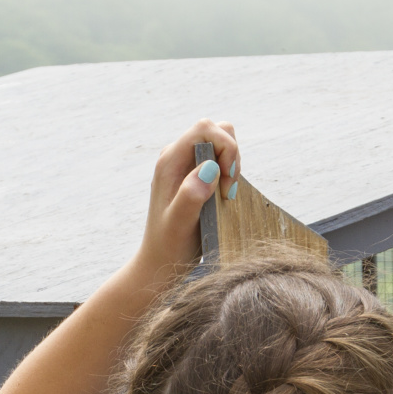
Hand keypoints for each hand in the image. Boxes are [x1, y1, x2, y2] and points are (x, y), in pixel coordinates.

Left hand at [132, 119, 239, 278]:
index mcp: (170, 161)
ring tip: (225, 196)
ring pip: (221, 143)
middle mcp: (177, 157)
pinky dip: (230, 175)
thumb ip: (191, 195)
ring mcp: (187, 166)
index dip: (226, 149)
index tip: (227, 182)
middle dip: (231, 155)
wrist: (160, 264)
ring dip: (232, 165)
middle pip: (216, 130)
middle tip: (227, 190)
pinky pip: (221, 161)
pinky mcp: (197, 177)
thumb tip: (209, 168)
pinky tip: (223, 199)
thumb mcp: (180, 225)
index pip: (205, 129)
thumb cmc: (169, 247)